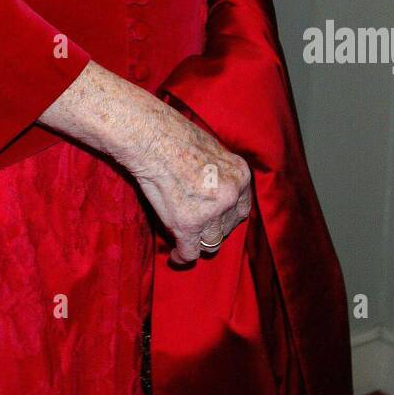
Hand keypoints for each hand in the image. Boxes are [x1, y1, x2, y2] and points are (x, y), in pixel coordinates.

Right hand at [126, 101, 251, 264]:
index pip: (242, 209)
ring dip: (198, 242)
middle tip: (196, 228)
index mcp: (240, 176)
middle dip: (212, 230)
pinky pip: (190, 253)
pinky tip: (175, 257)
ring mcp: (211, 212)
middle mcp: (230, 196)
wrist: (151, 137)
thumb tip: (214, 190)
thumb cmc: (174, 136)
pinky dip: (182, 257)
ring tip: (185, 243)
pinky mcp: (188, 224)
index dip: (227, 217)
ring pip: (211, 243)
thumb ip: (220, 174)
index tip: (215, 220)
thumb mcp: (211, 150)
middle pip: (227, 228)